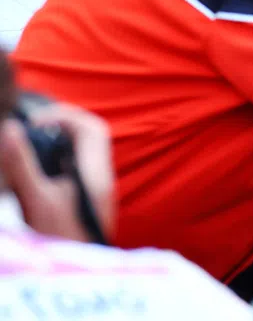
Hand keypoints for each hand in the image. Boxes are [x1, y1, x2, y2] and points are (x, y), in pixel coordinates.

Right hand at [0, 101, 116, 242]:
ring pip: (78, 159)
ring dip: (54, 150)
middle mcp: (99, 181)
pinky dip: (52, 169)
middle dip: (59, 130)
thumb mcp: (37, 201)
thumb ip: (23, 165)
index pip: (92, 129)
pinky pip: (71, 177)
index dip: (65, 117)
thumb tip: (11, 129)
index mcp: (95, 174)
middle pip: (86, 141)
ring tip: (25, 152)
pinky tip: (31, 179)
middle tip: (28, 133)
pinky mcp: (81, 209)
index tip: (34, 123)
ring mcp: (92, 195)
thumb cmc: (61, 240)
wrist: (75, 277)